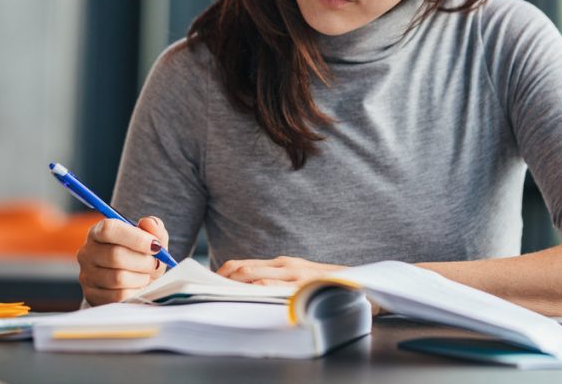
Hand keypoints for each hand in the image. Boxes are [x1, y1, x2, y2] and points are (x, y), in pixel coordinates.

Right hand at [77, 216, 168, 305]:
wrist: (135, 280)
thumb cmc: (142, 255)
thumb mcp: (152, 238)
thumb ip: (153, 226)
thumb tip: (148, 223)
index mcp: (98, 232)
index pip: (109, 229)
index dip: (135, 237)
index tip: (156, 245)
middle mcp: (87, 252)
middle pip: (115, 255)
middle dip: (143, 261)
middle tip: (155, 263)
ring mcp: (86, 275)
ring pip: (117, 278)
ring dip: (140, 277)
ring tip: (146, 275)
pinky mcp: (92, 295)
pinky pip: (118, 296)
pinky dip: (134, 292)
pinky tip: (138, 286)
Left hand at [216, 256, 346, 286]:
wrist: (359, 284)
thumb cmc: (325, 286)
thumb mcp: (298, 278)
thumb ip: (276, 279)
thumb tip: (245, 289)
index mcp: (281, 263)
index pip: (240, 265)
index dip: (220, 274)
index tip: (204, 285)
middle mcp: (285, 265)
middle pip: (241, 269)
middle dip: (219, 281)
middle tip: (201, 292)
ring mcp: (294, 275)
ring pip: (253, 277)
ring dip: (231, 286)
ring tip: (214, 295)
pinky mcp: (302, 286)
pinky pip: (272, 287)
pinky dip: (254, 292)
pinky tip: (243, 298)